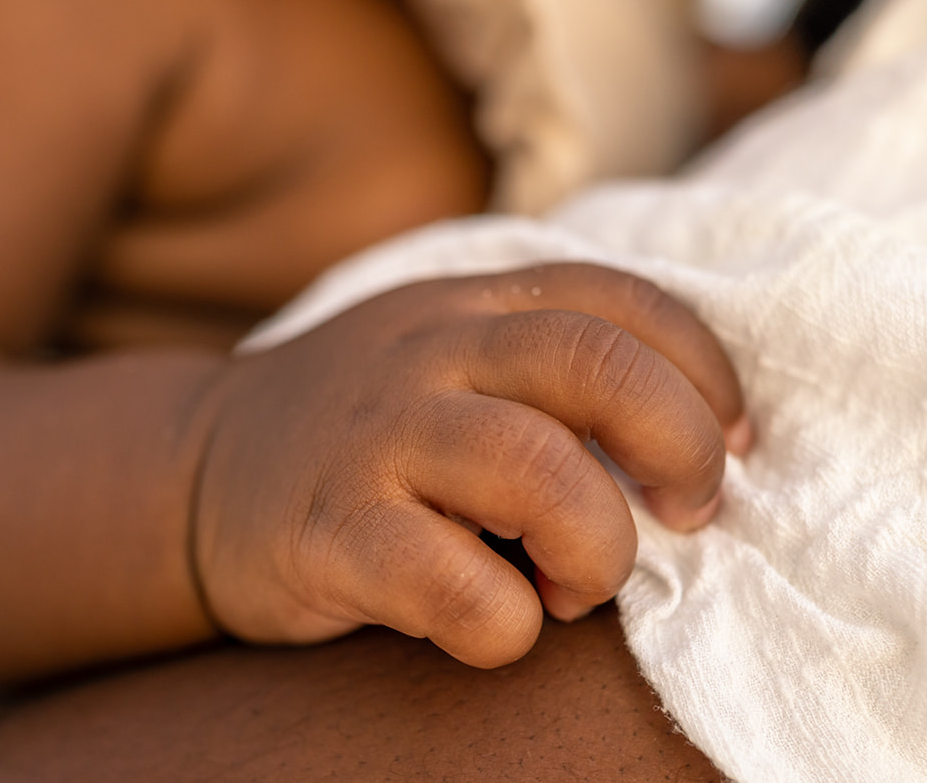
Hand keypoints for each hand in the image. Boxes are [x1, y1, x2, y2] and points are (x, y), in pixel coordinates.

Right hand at [188, 263, 747, 667]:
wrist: (196, 471)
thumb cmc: (363, 429)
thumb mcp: (444, 355)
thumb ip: (545, 362)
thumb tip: (705, 434)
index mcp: (470, 306)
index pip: (625, 301)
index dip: (707, 374)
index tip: (729, 446)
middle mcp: (428, 354)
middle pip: (600, 365)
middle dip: (680, 450)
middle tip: (686, 515)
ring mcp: (376, 439)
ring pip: (542, 472)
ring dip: (598, 549)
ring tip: (575, 584)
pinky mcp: (331, 532)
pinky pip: (458, 585)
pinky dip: (507, 624)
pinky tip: (492, 621)